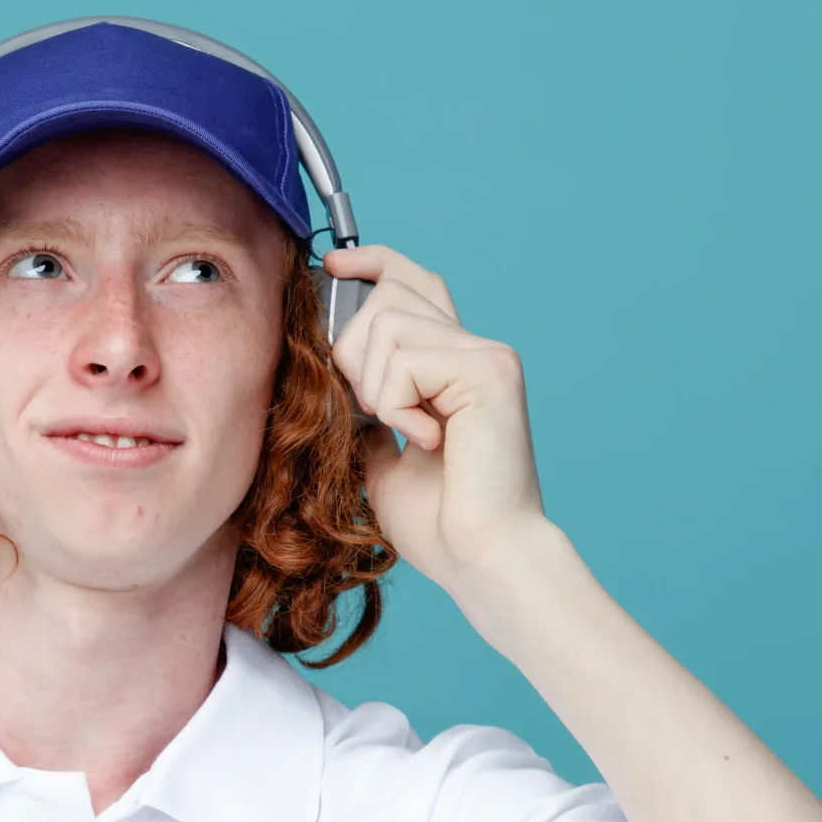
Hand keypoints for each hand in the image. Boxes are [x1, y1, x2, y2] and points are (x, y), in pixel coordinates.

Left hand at [325, 244, 552, 597]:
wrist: (479, 557)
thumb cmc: (439, 523)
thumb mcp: (381, 458)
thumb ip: (366, 411)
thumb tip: (334, 374)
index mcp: (453, 363)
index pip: (415, 283)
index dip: (374, 263)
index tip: (332, 264)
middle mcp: (476, 349)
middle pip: (387, 295)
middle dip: (353, 351)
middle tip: (372, 412)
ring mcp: (486, 355)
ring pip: (388, 323)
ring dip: (373, 385)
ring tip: (405, 431)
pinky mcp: (489, 369)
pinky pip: (404, 360)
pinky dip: (395, 405)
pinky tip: (427, 440)